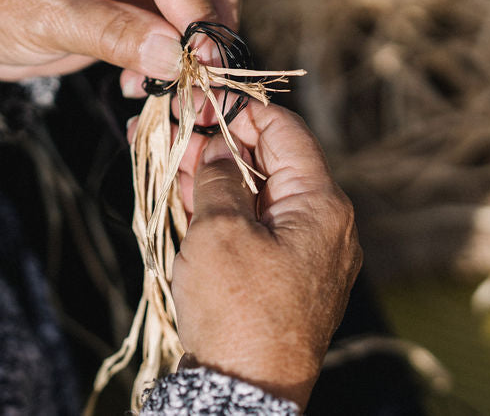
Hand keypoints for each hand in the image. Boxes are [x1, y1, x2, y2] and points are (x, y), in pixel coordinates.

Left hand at [0, 0, 237, 91]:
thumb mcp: (47, 21)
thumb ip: (114, 35)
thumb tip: (178, 57)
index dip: (195, 14)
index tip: (206, 63)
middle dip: (213, 13)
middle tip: (206, 68)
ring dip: (199, 28)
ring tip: (173, 77)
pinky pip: (178, 4)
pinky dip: (177, 40)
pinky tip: (148, 76)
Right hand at [171, 104, 362, 408]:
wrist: (243, 391)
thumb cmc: (239, 313)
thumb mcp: (220, 231)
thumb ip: (219, 177)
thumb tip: (215, 152)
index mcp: (321, 205)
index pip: (286, 132)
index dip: (241, 110)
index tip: (203, 102)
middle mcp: (323, 226)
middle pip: (269, 164)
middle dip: (219, 143)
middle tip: (175, 127)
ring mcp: (305, 255)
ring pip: (257, 197)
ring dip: (213, 176)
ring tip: (166, 155)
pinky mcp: (283, 279)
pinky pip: (254, 230)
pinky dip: (222, 212)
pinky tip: (186, 195)